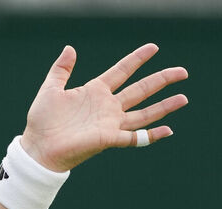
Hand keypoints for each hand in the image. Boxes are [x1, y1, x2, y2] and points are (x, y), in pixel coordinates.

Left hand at [20, 43, 188, 172]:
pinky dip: (152, 135)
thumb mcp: (50, 89)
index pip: (122, 71)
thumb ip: (61, 69)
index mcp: (95, 91)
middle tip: (183, 71)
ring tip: (183, 98)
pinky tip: (169, 130)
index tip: (154, 47)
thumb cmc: (42, 121)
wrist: (38, 148)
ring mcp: (110, 123)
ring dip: (164, 106)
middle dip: (162, 80)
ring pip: (144, 113)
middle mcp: (107, 106)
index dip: (137, 59)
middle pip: (141, 89)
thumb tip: (70, 48)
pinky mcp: (108, 139)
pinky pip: (135, 137)